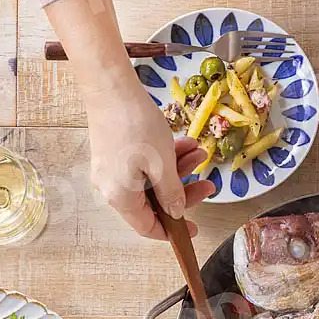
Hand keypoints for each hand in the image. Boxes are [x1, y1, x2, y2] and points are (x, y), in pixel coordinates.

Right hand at [85, 83, 214, 238]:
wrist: (110, 87)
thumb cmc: (136, 126)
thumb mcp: (163, 165)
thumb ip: (172, 193)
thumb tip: (176, 213)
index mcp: (121, 198)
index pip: (148, 227)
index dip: (172, 231)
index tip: (193, 228)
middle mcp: (112, 188)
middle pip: (154, 202)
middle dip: (183, 191)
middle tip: (208, 184)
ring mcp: (111, 170)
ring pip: (151, 180)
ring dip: (178, 169)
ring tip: (199, 154)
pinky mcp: (113, 153)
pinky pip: (143, 165)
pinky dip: (164, 158)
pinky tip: (184, 144)